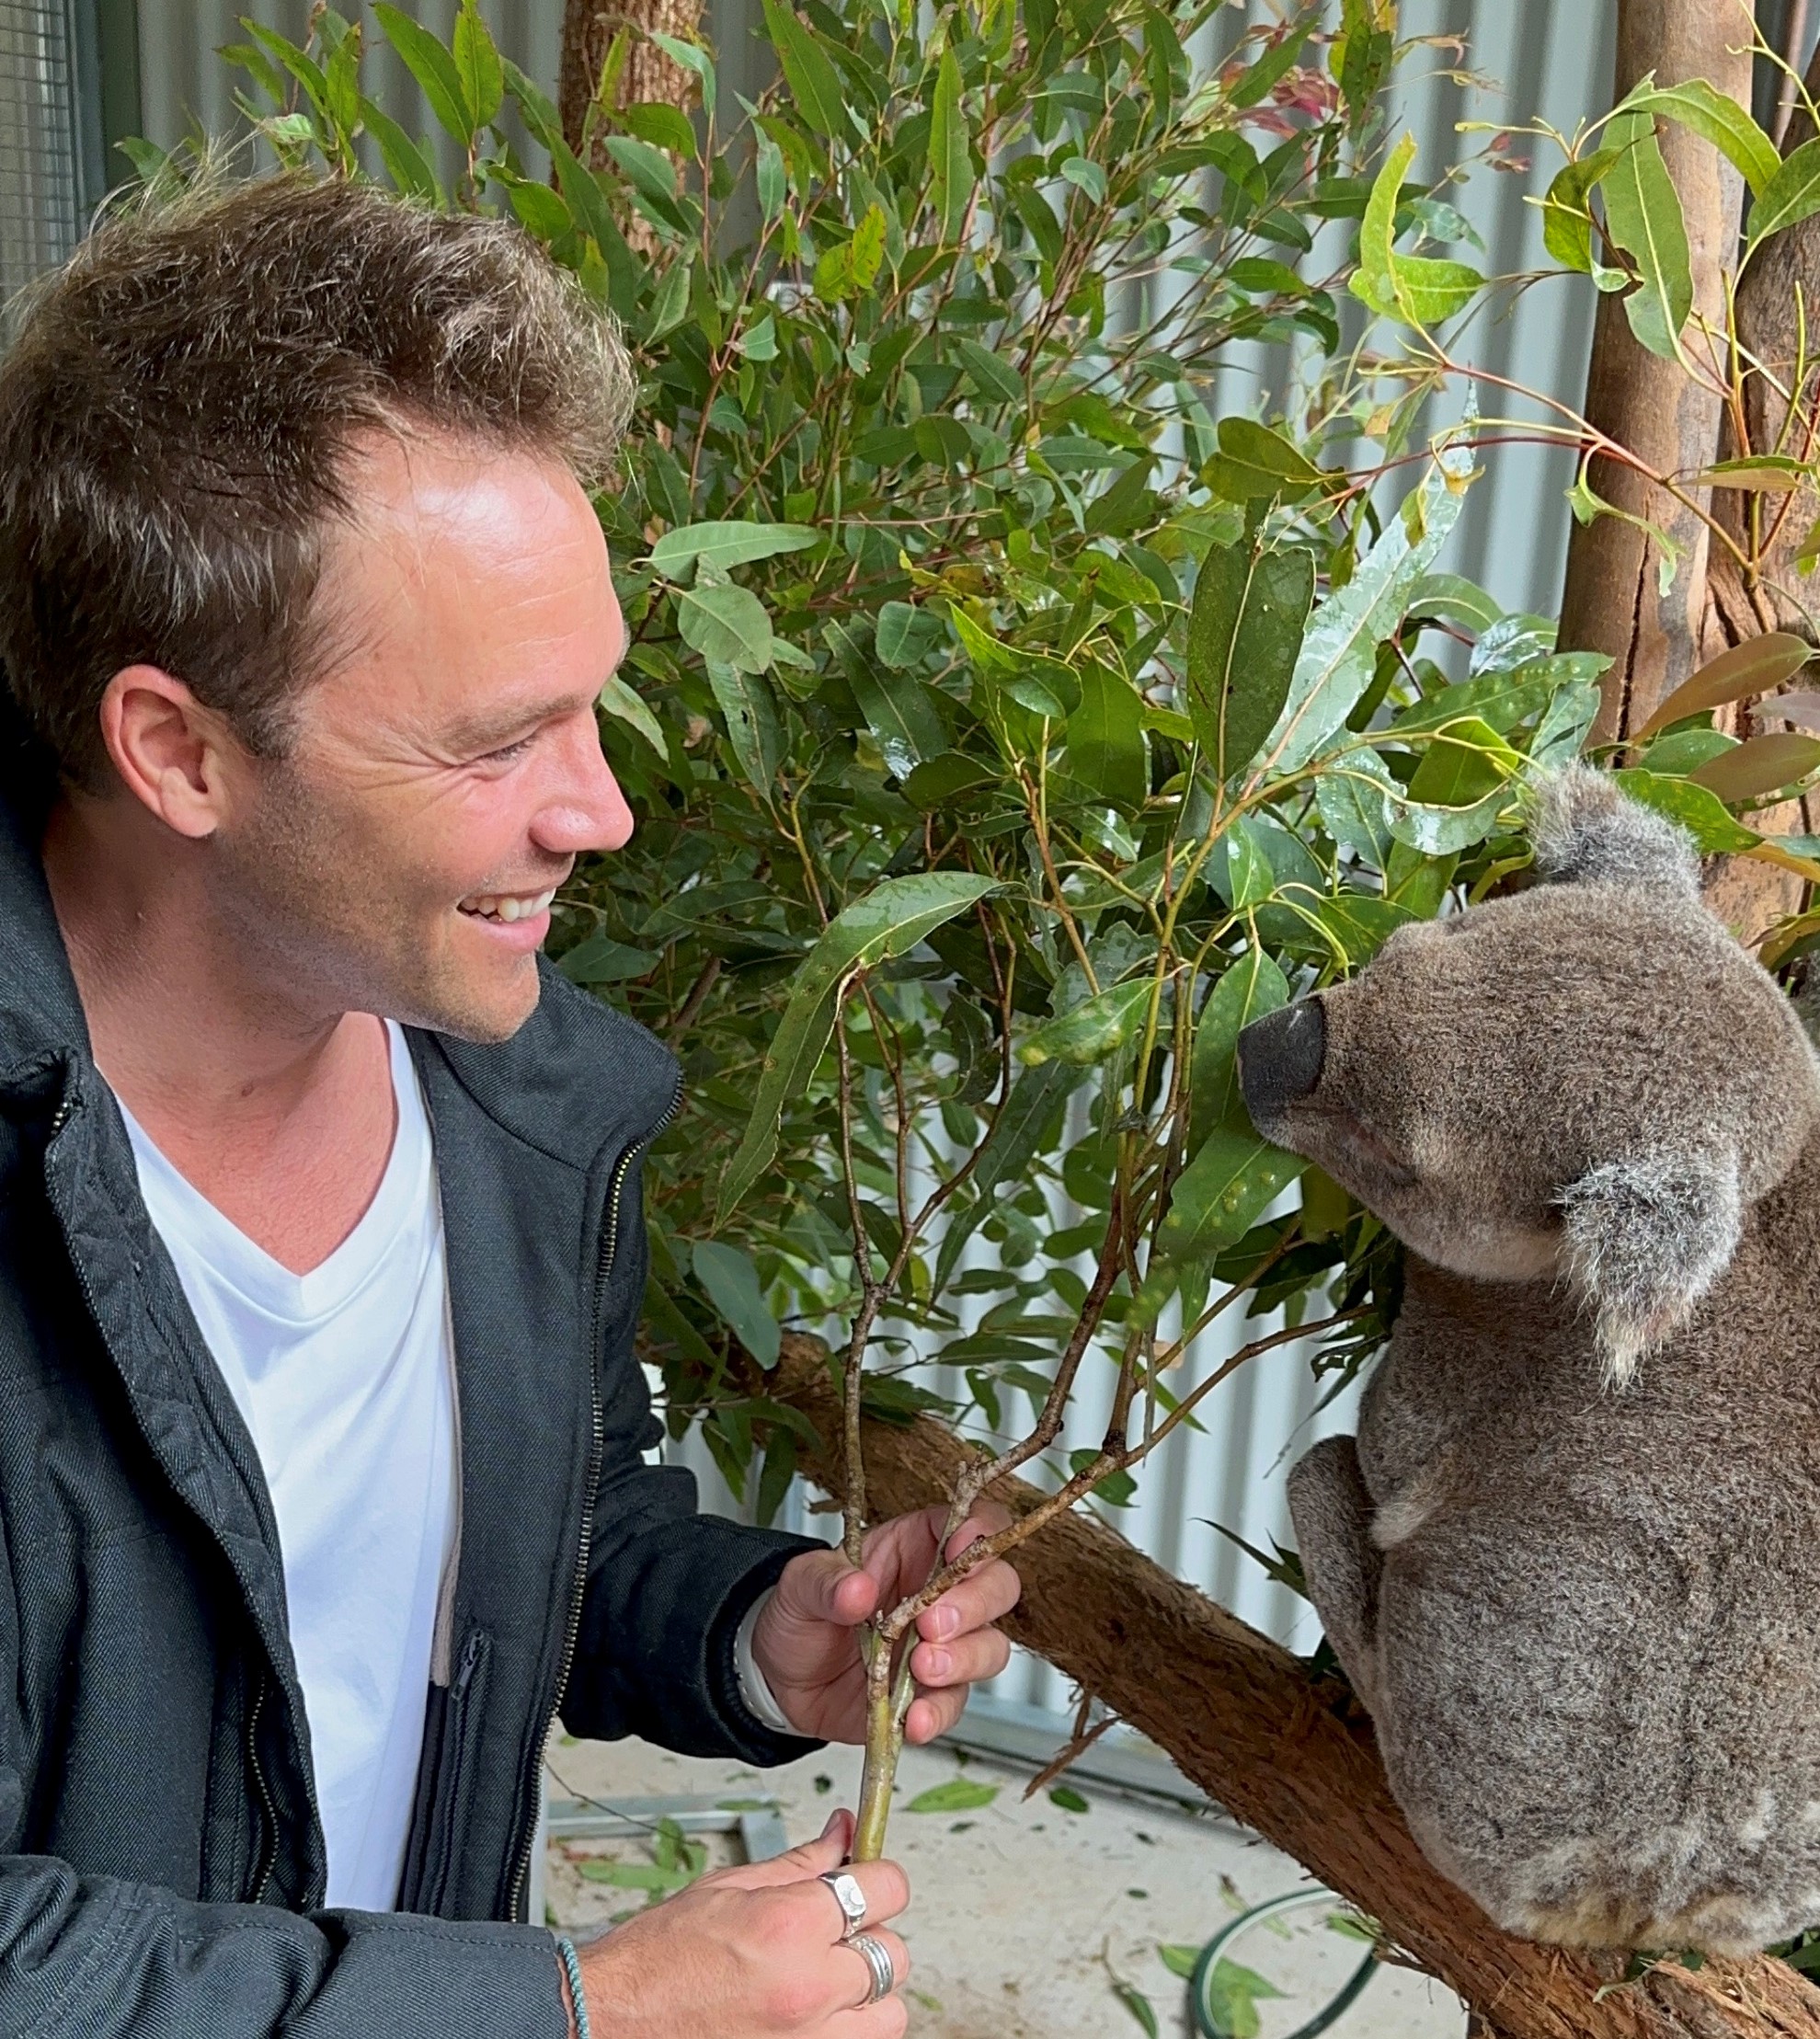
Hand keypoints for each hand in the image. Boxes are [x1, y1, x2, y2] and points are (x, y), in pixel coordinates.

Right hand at [572, 1808, 910, 2037]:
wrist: (614, 2021)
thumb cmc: (657, 1961)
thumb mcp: (728, 1888)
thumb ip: (799, 1863)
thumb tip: (843, 1833)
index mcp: (791, 1927)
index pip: (887, 1888)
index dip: (878, 1877)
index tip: (866, 1878)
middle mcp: (809, 1988)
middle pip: (894, 1953)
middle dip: (869, 1935)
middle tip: (835, 1932)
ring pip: (890, 2014)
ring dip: (866, 1994)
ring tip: (827, 1981)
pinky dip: (846, 2030)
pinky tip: (812, 2013)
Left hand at [751, 1503, 1020, 1742]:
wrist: (781, 1679)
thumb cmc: (802, 1615)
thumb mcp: (800, 1584)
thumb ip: (825, 1582)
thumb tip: (857, 1588)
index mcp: (916, 1546)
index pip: (974, 1524)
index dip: (980, 1532)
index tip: (961, 1551)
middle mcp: (941, 1593)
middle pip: (998, 1586)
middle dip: (974, 1605)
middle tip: (931, 1624)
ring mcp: (942, 1646)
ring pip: (990, 1646)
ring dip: (964, 1659)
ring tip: (921, 1668)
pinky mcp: (931, 1694)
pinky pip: (955, 1704)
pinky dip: (940, 1712)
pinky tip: (915, 1716)